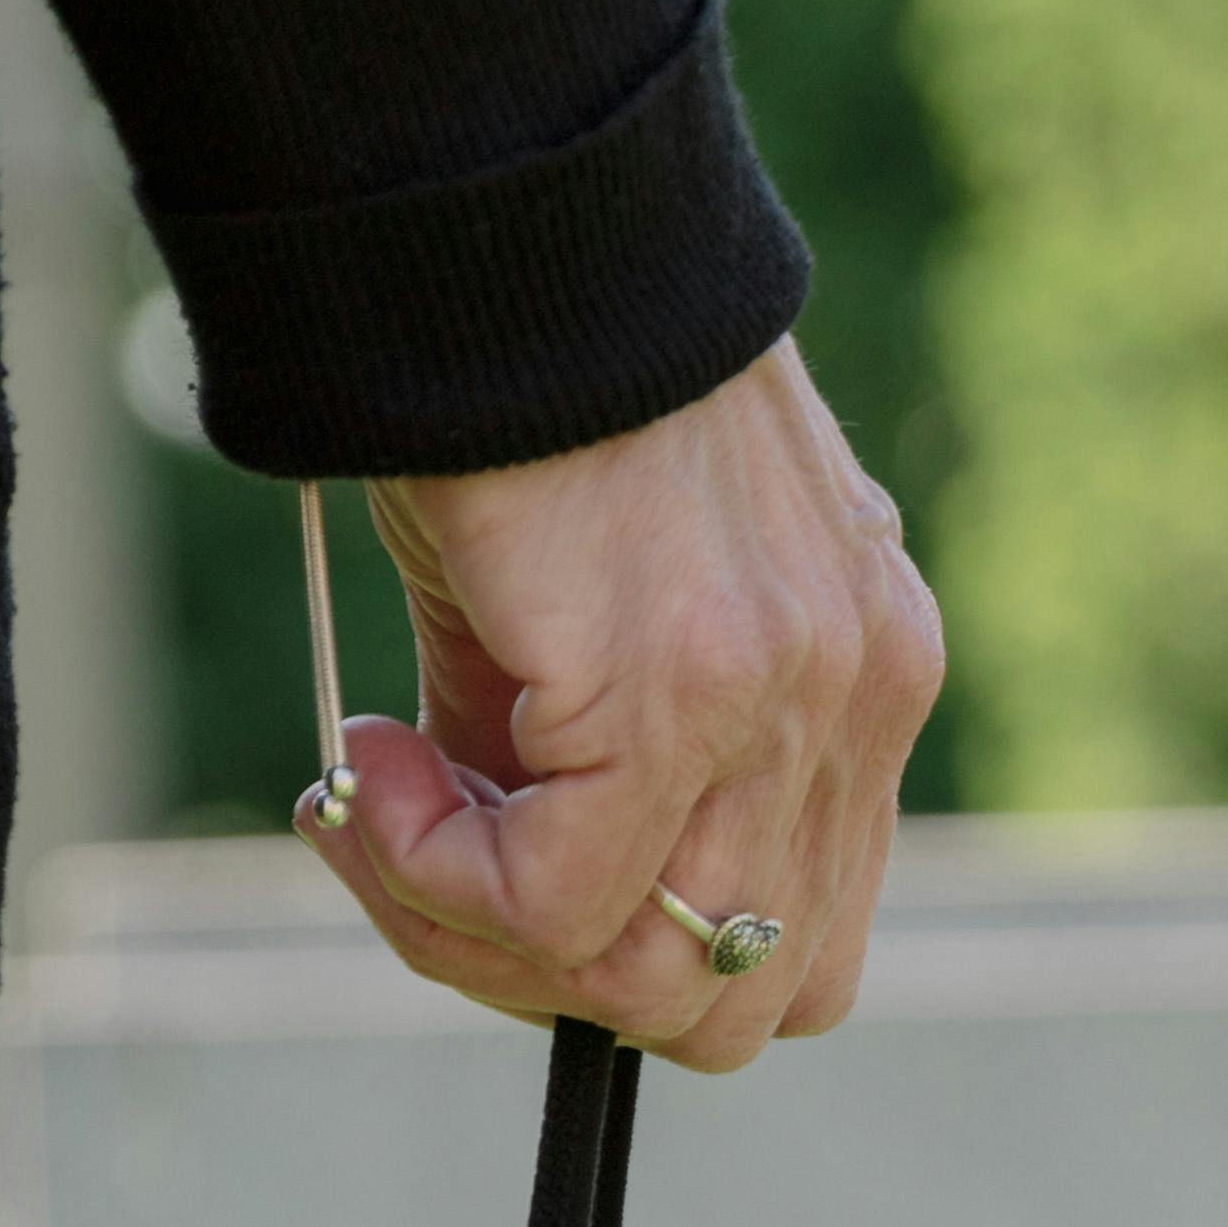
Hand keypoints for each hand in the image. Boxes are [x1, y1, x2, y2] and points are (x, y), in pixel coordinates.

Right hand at [297, 341, 944, 1071]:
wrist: (510, 227)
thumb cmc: (528, 393)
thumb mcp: (589, 605)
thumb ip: (578, 758)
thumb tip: (492, 890)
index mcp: (861, 685)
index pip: (799, 944)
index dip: (636, 957)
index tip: (500, 871)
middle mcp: (855, 707)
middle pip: (738, 999)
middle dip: (553, 977)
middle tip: (420, 865)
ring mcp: (787, 706)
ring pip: (644, 977)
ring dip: (471, 931)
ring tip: (374, 811)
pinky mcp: (680, 689)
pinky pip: (555, 900)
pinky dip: (433, 874)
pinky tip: (366, 768)